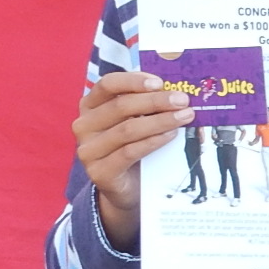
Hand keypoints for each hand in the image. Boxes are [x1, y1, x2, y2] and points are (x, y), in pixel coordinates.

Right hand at [75, 71, 194, 249]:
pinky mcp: (98, 172)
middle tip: (183, 100)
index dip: (134, 80)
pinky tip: (171, 136)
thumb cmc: (132, 144)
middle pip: (121, 106)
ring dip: (160, 121)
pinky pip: (129, 152)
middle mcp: (83, 125)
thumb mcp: (135, 120)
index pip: (107, 84)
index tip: (160, 82)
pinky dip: (153, 142)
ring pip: (127, 129)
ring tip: (185, 116)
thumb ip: (146, 104)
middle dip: (156, 101)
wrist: (125, 187)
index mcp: (90, 106)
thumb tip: (175, 89)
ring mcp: (88, 150)